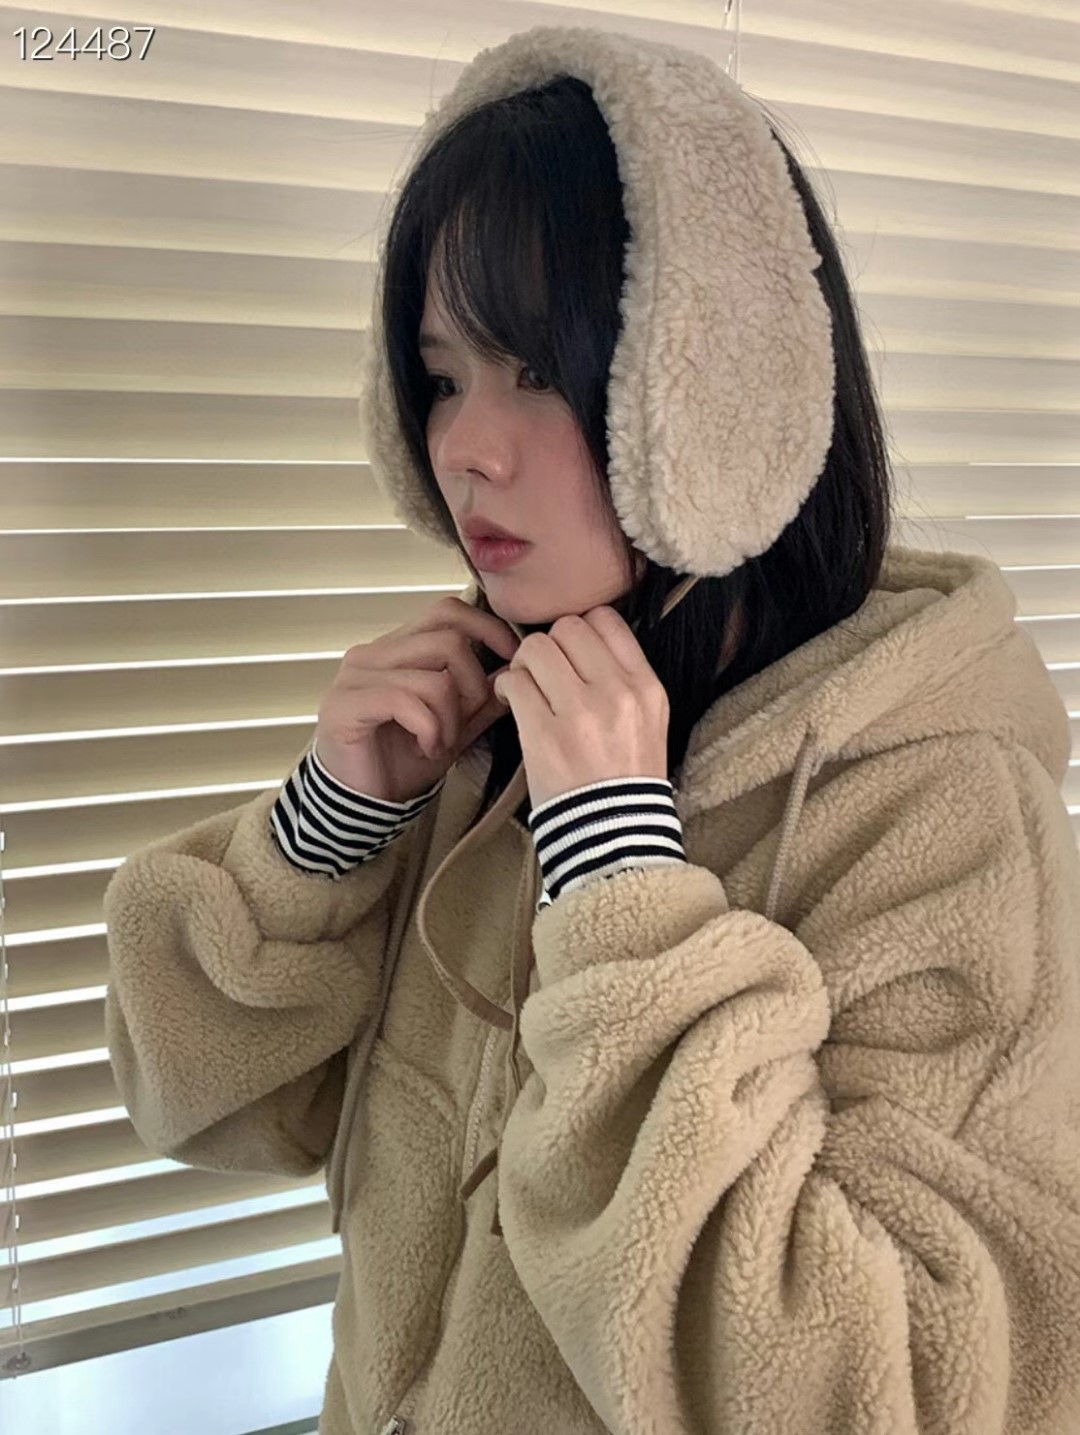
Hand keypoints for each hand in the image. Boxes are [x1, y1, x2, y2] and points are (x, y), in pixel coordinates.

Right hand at [313, 597, 519, 803]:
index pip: (446, 611)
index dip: (486, 627)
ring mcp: (354, 676)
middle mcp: (371, 653)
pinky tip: (425, 748)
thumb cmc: (401, 763)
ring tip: (439, 743)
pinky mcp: (345, 704)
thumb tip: (514, 670)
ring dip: (450, 719)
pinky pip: (407, 701)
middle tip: (464, 722)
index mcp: (395, 649)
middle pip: (448, 640)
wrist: (361, 806)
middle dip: (473, 686)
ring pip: (434, 677)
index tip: (510, 656)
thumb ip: (481, 698)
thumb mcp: (453, 727)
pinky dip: (429, 729)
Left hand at [490, 606, 669, 809]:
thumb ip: (621, 677)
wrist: (614, 834)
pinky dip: (505, 687)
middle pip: (568, 627)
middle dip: (549, 646)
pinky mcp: (544, 734)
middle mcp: (618, 692)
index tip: (570, 653)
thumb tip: (578, 642)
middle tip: (543, 672)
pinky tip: (510, 702)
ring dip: (524, 664)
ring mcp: (581, 712)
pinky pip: (514, 682)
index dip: (580, 630)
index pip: (606, 619)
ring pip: (537, 648)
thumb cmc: (625, 778)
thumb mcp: (648, 721)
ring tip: (525, 687)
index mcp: (646, 686)